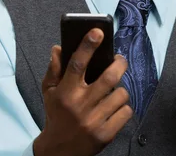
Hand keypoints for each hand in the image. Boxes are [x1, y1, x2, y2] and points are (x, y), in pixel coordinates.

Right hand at [33, 28, 132, 155]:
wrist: (58, 152)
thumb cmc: (56, 116)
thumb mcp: (49, 92)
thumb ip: (54, 69)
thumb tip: (58, 48)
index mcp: (65, 92)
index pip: (77, 63)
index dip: (88, 45)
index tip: (97, 32)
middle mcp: (80, 105)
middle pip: (109, 77)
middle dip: (119, 64)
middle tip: (120, 60)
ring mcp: (94, 121)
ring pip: (121, 94)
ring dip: (120, 90)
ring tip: (113, 91)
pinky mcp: (106, 134)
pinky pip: (126, 112)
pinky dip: (123, 108)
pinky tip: (114, 108)